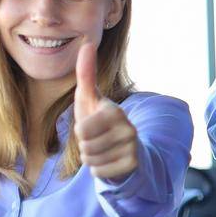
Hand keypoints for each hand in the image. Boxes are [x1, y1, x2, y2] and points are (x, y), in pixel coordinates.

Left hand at [74, 40, 138, 180]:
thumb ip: (86, 73)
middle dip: (86, 147)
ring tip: (104, 151)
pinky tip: (110, 162)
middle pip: (85, 147)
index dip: (81, 131)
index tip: (92, 126)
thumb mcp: (90, 98)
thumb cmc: (101, 122)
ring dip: (92, 158)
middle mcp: (128, 128)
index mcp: (115, 111)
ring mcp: (133, 147)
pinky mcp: (134, 164)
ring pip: (92, 161)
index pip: (82, 130)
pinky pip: (100, 172)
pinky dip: (100, 170)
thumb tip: (87, 44)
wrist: (127, 148)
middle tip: (98, 141)